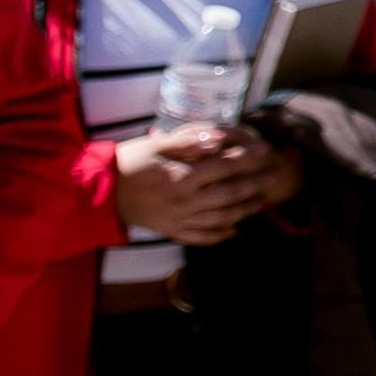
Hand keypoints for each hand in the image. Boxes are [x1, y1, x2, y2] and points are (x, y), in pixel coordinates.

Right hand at [115, 123, 280, 243]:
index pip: (223, 166)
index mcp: (181, 177)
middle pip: (228, 193)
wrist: (100, 192)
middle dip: (255, 184)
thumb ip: (188, 141)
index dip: (247, 157)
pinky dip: (219, 235)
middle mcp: (184, 201)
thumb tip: (219, 138)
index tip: (265, 149)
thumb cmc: (129, 161)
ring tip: (263, 202)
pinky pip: (200, 237)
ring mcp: (178, 219)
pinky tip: (235, 231)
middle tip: (276, 176)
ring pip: (220, 217)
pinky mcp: (170, 231)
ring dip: (244, 210)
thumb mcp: (156, 144)